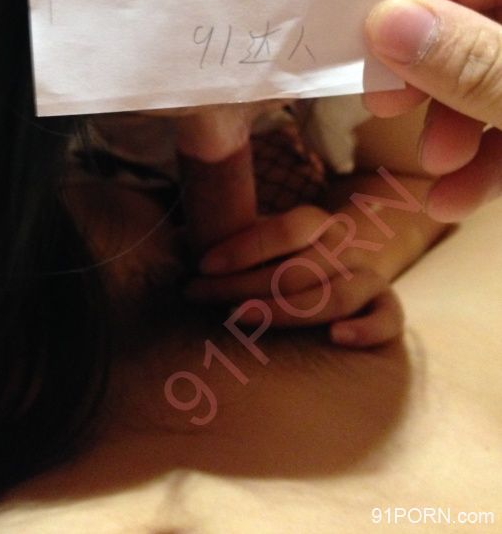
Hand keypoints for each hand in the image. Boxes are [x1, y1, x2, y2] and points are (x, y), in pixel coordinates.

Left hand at [183, 173, 440, 347]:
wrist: (346, 268)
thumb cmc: (286, 261)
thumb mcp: (262, 244)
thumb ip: (229, 239)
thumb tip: (175, 240)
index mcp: (316, 224)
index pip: (287, 229)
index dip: (245, 247)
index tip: (202, 265)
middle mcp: (345, 248)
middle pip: (299, 268)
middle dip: (243, 284)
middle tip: (199, 296)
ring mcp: (369, 278)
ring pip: (336, 294)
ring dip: (285, 310)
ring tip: (241, 317)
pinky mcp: (387, 310)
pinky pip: (389, 320)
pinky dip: (366, 329)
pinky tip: (335, 338)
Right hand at [364, 0, 501, 220]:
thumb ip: (475, 63)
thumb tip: (384, 23)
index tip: (360, 37)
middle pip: (483, 23)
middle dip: (433, 74)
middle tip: (385, 106)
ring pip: (498, 80)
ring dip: (456, 129)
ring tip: (433, 170)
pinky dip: (490, 160)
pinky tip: (456, 201)